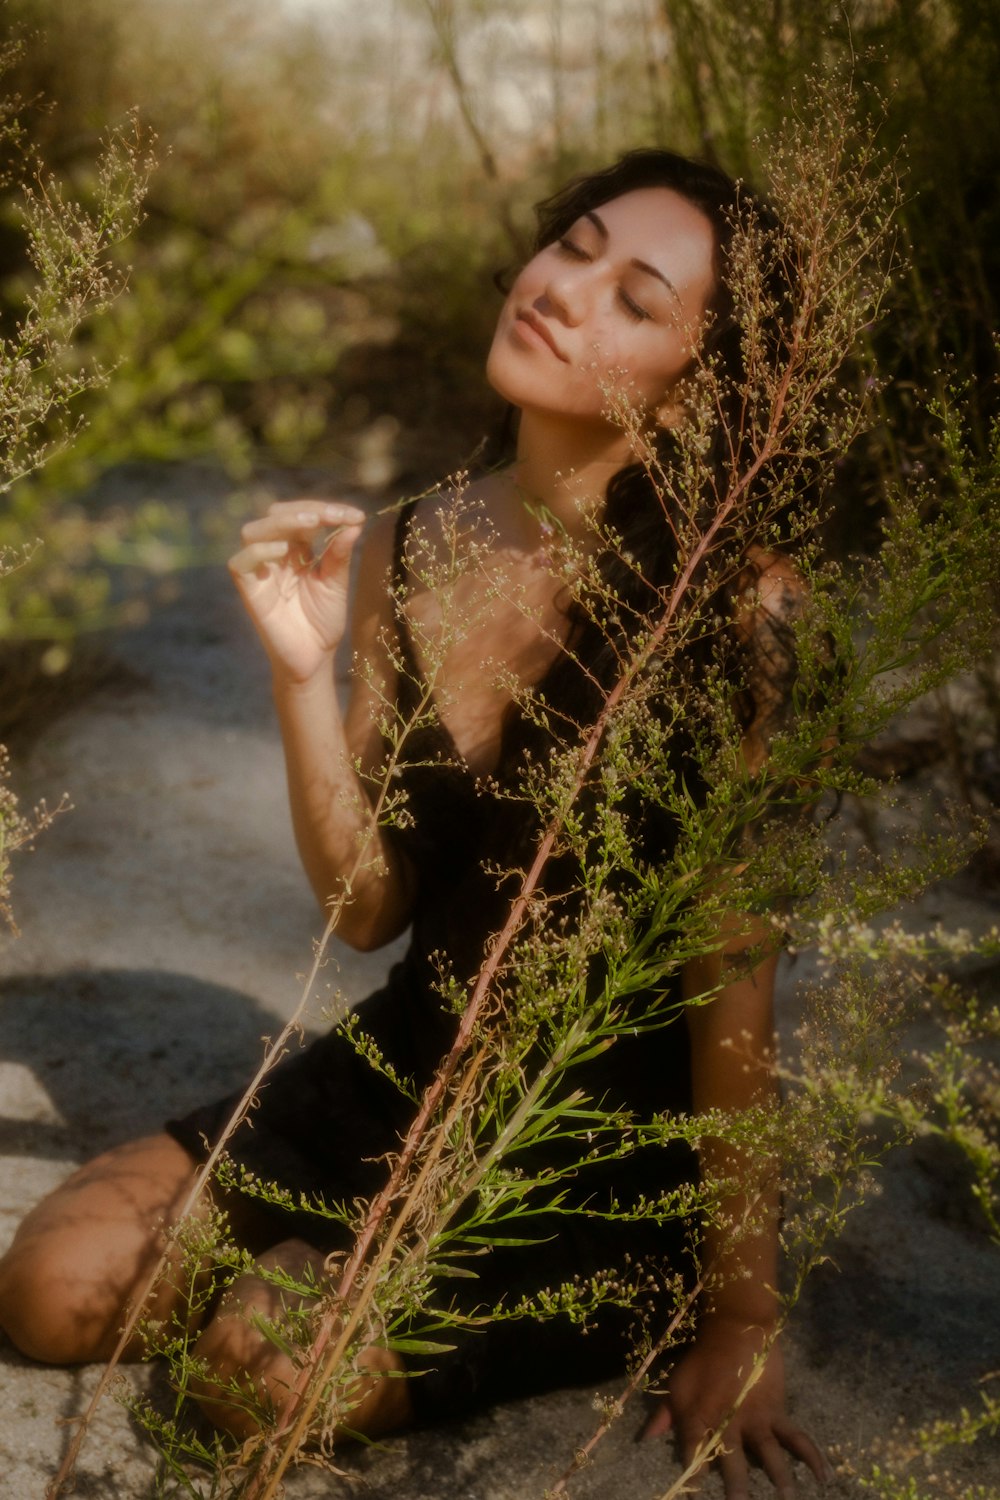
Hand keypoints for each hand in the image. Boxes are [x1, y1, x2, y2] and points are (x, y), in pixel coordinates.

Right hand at [228, 500, 365, 683]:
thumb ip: (339, 556)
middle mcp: (275, 556)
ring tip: (310, 525)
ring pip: (253, 531)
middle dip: (304, 510)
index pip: (303, 517)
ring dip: (280, 522)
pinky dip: (258, 552)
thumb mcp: (336, 585)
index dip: (326, 510)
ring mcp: (260, 572)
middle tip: (334, 516)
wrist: (314, 659)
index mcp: (297, 550)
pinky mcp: (249, 591)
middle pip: (275, 516)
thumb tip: (353, 524)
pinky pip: (240, 563)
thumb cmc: (324, 622)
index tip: (357, 516)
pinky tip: (284, 553)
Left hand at [641, 1316, 827, 1497]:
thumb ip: (663, 1416)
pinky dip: (812, 1456)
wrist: (734, 1328)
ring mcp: (756, 1418)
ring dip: (778, 1479)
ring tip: (786, 1499)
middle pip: (732, 1464)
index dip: (693, 1482)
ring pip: (769, 1455)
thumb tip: (645, 1440)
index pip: (693, 1456)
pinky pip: (797, 1437)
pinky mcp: (777, 1411)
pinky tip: (823, 1475)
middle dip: (737, 1490)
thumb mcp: (677, 1384)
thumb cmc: (701, 1358)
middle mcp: (728, 1423)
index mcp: (699, 1418)